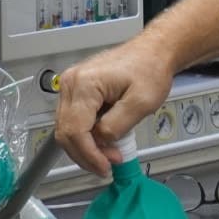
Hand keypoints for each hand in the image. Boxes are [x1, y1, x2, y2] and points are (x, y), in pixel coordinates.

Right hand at [53, 36, 175, 176]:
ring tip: (108, 155)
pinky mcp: (76, 90)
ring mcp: (71, 86)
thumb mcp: (141, 102)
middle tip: (108, 166)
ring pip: (66, 129)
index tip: (106, 167)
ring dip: (85, 148)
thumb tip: (101, 142)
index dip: (90, 154)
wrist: (152, 52)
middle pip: (65, 132)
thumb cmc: (150, 69)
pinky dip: (85, 137)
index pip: (75, 130)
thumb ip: (117, 126)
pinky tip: (102, 142)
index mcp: (85, 84)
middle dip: (86, 155)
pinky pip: (73, 121)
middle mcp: (71, 83)